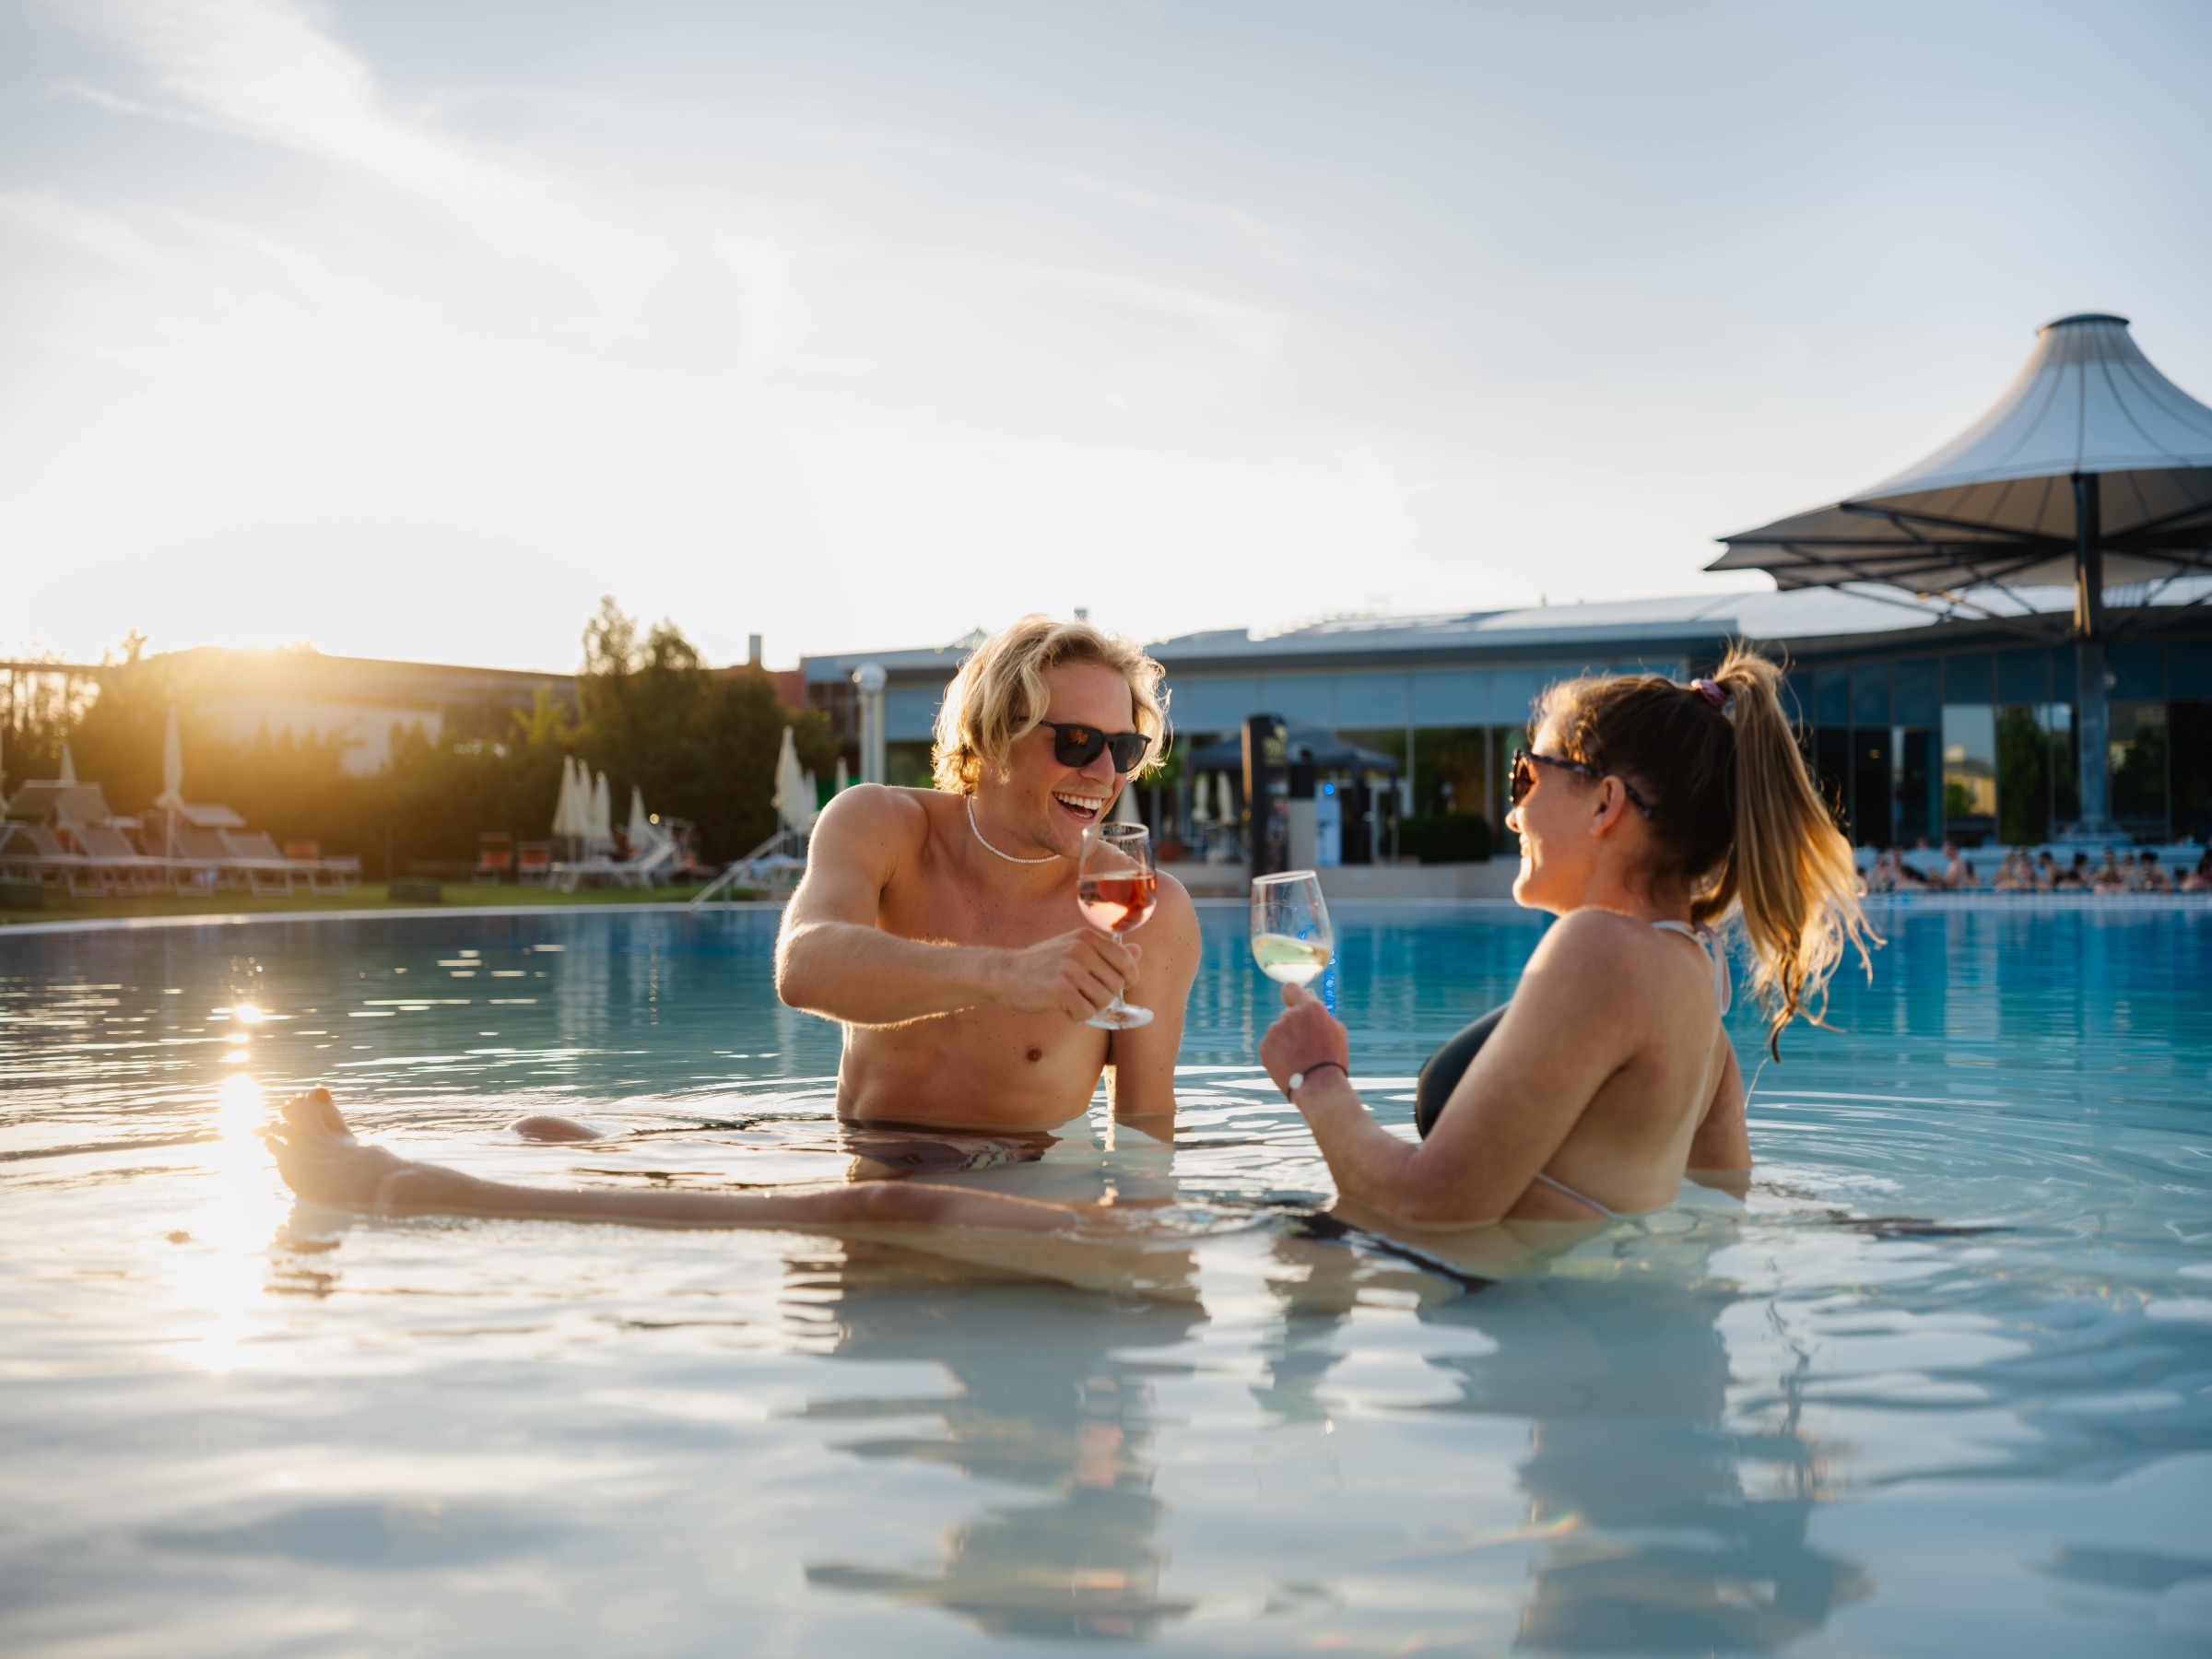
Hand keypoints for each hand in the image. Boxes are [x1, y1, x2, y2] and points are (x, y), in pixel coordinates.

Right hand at [992, 929, 1141, 1021]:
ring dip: (1090, 1007)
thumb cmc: (1042, 964)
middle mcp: (1081, 949)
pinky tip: (1064, 1008)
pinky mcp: (1060, 989)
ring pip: (1104, 1001)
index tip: (1122, 986)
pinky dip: (1077, 1016)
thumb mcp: (1074, 948)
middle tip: (1083, 996)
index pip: (1126, 959)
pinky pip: (1087, 1012)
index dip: (1130, 977)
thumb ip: (1106, 951)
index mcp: (1087, 937)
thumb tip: (1139, 950)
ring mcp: (1070, 968)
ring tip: (1072, 1000)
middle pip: (1117, 985)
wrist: (1004, 973)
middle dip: (1104, 996)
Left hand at [1258, 982, 1349, 1099]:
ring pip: (1278, 1032)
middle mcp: (1289, 1015)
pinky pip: (1270, 1046)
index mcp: (1310, 1007)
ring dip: (1286, 1042)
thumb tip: (1309, 1000)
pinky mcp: (1264, 1047)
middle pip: (1287, 1015)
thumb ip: (1320, 1014)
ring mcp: (1274, 1031)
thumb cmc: (1332, 1059)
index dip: (1291, 996)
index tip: (1292, 1003)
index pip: (1290, 988)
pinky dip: (1277, 1054)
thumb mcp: (1336, 1031)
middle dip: (1294, 1027)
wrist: (1319, 1087)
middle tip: (1306, 1046)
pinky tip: (1289, 1066)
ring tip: (1299, 1060)